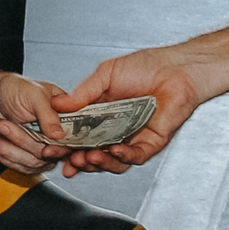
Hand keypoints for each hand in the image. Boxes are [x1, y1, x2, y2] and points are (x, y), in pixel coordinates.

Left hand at [0, 73, 70, 173]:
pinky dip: (7, 157)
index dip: (61, 149)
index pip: (74, 141)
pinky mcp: (30, 156)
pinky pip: (23, 167)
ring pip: (34, 162)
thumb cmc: (19, 89)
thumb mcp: (35, 95)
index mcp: (69, 117)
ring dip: (12, 149)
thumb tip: (59, 135)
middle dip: (25, 142)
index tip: (46, 151)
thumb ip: (48, 114)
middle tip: (5, 126)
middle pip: (51, 154)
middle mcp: (60, 135)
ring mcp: (45, 147)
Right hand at [50, 48, 207, 176]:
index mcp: (101, 115)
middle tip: (68, 158)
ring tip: (88, 157)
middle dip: (78, 159)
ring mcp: (132, 138)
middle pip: (92, 153)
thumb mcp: (105, 75)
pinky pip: (135, 157)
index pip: (79, 136)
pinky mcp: (150, 143)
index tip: (52, 150)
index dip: (65, 146)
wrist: (176, 69)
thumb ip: (82, 93)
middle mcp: (115, 130)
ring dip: (99, 162)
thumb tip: (57, 104)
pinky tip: (114, 151)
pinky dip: (123, 157)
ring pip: (112, 161)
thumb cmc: (146, 67)